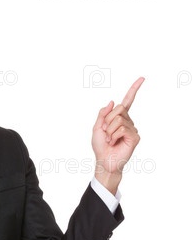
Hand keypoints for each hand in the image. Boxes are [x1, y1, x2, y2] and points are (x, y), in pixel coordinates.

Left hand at [92, 77, 144, 193]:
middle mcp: (128, 121)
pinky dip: (114, 135)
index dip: (134, 89)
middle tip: (106, 133)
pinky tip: (114, 142)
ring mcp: (132, 128)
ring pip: (119, 119)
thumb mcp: (97, 127)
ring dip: (109, 130)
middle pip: (119, 109)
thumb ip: (103, 114)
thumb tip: (112, 101)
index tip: (142, 78)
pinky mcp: (135, 137)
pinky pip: (122, 128)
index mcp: (119, 118)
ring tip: (110, 140)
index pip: (128, 101)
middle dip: (108, 120)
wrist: (104, 161)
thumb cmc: (100, 146)